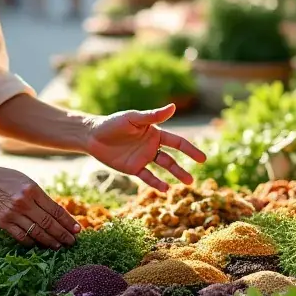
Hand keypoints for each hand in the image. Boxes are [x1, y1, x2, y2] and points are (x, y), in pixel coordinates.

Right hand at [0, 159, 79, 248]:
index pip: (56, 210)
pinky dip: (31, 242)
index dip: (68, 222)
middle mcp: (25, 202)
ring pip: (36, 232)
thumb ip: (40, 197)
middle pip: (49, 223)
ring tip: (59, 246)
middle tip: (72, 242)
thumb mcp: (27, 182)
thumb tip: (56, 214)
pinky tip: (38, 245)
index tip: (78, 230)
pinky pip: (21, 236)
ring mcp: (13, 213)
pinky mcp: (3, 222)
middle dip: (63, 234)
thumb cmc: (7, 179)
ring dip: (50, 241)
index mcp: (33, 190)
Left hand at [86, 103, 205, 190]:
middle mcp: (151, 146)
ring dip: (175, 176)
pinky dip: (157, 183)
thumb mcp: (133, 118)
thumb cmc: (113, 123)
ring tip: (186, 184)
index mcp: (154, 132)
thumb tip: (174, 106)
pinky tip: (165, 189)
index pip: (177, 142)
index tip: (202, 159)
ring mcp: (143, 158)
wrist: (93, 135)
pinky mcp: (133, 168)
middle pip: (172, 158)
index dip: (190, 150)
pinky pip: (148, 177)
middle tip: (193, 180)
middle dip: (184, 168)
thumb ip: (153, 116)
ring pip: (163, 168)